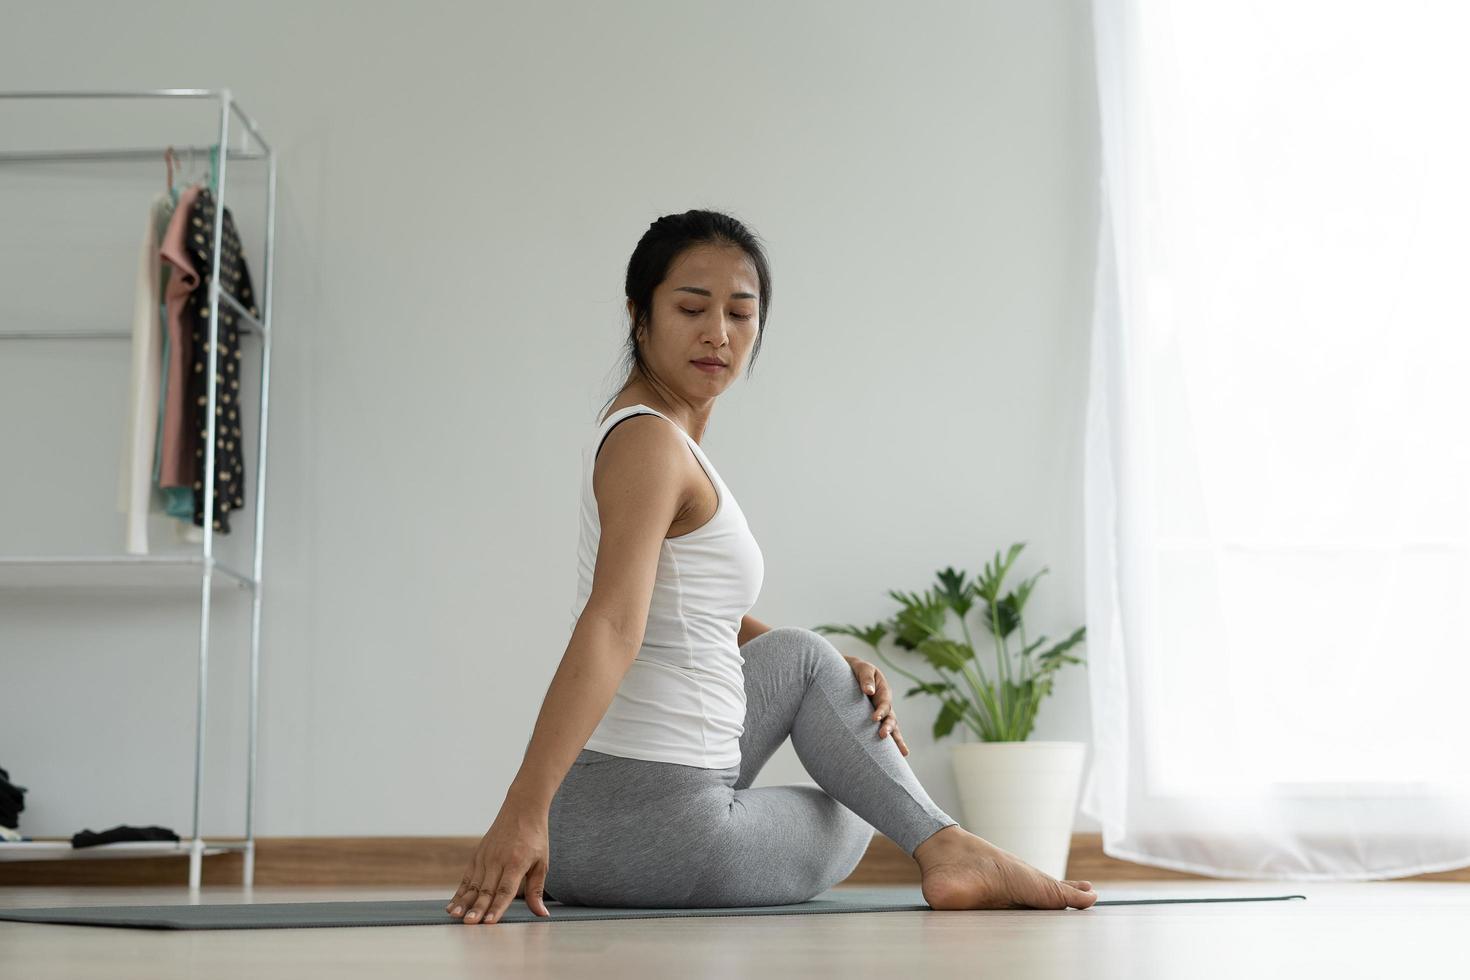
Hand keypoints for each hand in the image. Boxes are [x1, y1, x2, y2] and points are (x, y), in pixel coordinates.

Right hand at [444, 798, 551, 923]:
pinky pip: (467, 877)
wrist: (522, 808)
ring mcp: (485, 856)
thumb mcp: (541, 863)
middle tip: (469, 924)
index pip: (505, 890)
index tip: (489, 922)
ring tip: (456, 916)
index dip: (497, 907)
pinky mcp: (478, 854)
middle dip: (477, 908)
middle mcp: (498, 860)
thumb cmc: (535, 837)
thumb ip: (536, 890)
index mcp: (516, 862)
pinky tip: (452, 905)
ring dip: (464, 902)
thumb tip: (542, 914)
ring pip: (473, 884)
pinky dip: (459, 892)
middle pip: (486, 889)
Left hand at [843, 655, 908, 756]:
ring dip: (896, 740)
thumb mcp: (863, 669)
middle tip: (883, 735)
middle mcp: (885, 704)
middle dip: (889, 727)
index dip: (881, 711)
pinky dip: (891, 743)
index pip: (884, 703)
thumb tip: (869, 692)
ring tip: (903, 753)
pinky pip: (884, 731)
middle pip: (891, 718)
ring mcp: (881, 714)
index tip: (874, 719)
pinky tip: (898, 756)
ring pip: (892, 728)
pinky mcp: (874, 721)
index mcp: (883, 691)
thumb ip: (866, 678)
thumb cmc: (857, 670)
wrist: (851, 672)